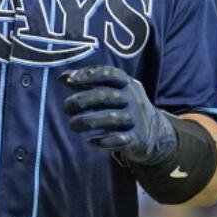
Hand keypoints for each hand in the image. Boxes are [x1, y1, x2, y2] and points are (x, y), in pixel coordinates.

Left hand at [60, 65, 175, 165]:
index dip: (89, 75)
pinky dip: (103, 141)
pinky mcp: (137, 138)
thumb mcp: (111, 92)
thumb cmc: (122, 107)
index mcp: (127, 84)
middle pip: (105, 95)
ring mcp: (137, 119)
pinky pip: (120, 140)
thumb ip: (88, 83)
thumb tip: (62, 76)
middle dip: (81, 101)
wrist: (155, 134)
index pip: (110, 74)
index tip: (69, 80)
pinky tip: (90, 142)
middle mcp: (133, 99)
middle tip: (66, 108)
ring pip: (111, 118)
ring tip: (73, 125)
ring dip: (87, 121)